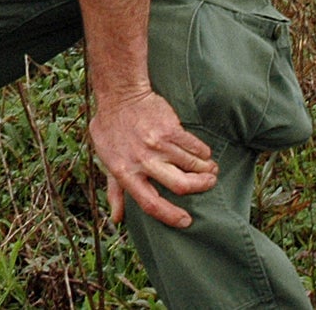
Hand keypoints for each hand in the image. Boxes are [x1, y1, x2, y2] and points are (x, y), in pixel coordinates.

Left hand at [89, 89, 216, 227]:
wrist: (120, 95)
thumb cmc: (112, 129)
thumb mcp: (106, 159)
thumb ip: (115, 190)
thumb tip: (118, 219)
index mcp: (124, 170)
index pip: (150, 203)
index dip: (170, 216)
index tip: (185, 221)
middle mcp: (142, 159)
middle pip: (181, 186)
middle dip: (200, 188)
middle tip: (208, 184)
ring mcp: (157, 144)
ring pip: (193, 166)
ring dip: (206, 170)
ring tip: (209, 169)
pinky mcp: (170, 129)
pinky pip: (196, 147)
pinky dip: (204, 153)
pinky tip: (203, 154)